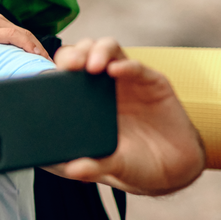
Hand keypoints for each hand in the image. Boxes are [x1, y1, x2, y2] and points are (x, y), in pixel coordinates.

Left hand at [0, 10, 47, 68]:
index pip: (13, 35)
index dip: (28, 45)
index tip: (39, 57)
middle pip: (24, 33)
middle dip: (38, 48)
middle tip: (49, 64)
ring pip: (23, 31)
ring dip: (35, 45)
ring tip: (45, 61)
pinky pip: (17, 30)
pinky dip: (28, 41)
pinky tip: (33, 53)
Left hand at [48, 37, 205, 195]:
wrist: (172, 168)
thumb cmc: (134, 164)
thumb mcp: (110, 167)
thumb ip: (92, 167)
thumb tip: (73, 169)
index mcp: (85, 102)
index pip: (65, 74)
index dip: (55, 69)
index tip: (47, 75)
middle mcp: (104, 87)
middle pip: (83, 53)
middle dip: (74, 54)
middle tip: (71, 66)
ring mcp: (127, 82)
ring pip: (108, 50)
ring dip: (97, 51)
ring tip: (92, 65)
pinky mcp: (152, 83)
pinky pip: (137, 67)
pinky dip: (126, 65)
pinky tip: (117, 70)